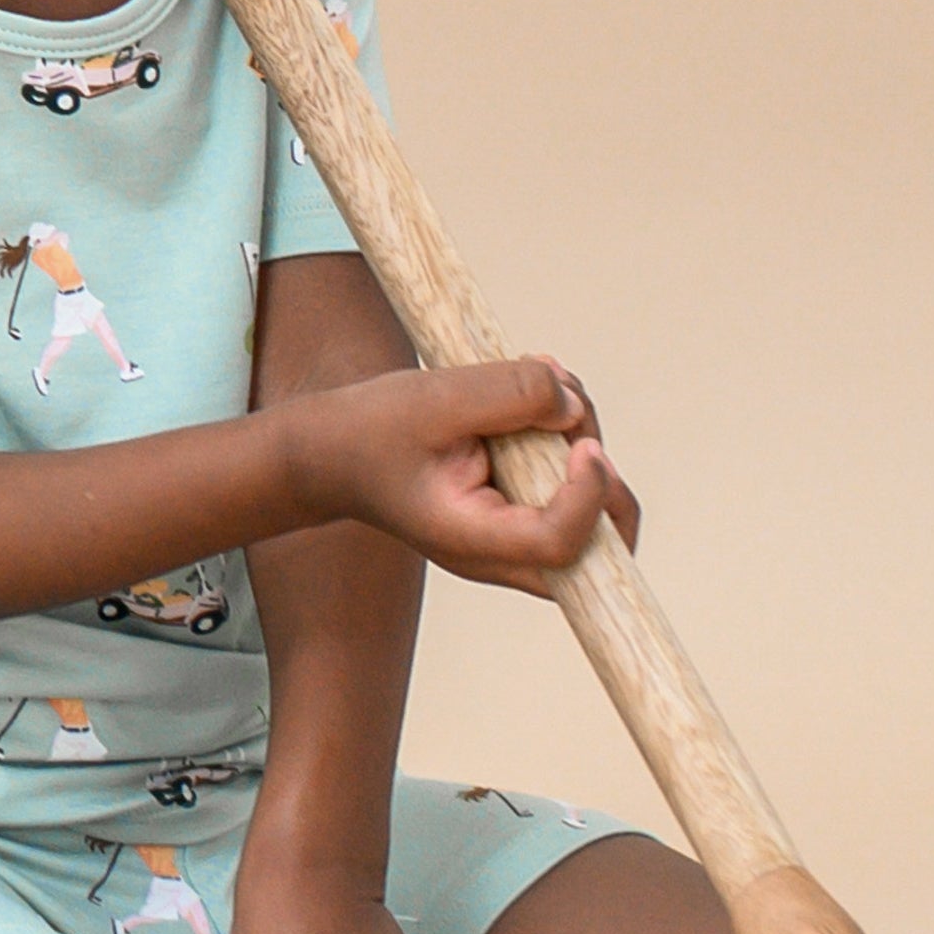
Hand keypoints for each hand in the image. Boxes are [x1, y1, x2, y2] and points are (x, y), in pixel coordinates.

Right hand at [289, 356, 639, 593]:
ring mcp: (509, 537)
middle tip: (566, 407)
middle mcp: (498, 553)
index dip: (590, 496)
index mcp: (470, 541)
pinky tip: (533, 399)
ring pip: (589, 511)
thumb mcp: (433, 398)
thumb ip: (509, 394)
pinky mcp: (514, 511)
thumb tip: (574, 405)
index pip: (560, 544)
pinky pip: (565, 488)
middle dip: (602, 476)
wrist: (332, 453)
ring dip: (581, 442)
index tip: (584, 443)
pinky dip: (562, 441)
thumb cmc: (370, 432)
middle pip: (596, 548)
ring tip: (540, 380)